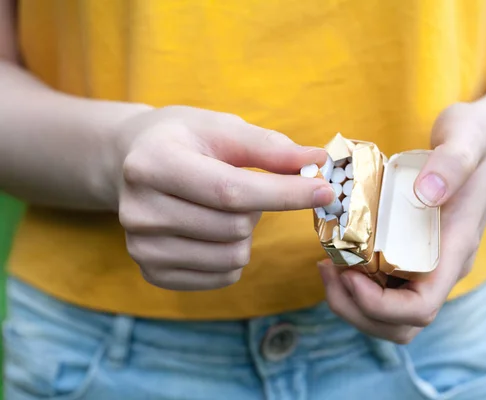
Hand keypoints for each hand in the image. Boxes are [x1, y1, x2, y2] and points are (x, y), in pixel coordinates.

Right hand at [114, 106, 334, 290]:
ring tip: (226, 207)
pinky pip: (221, 277)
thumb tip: (317, 160)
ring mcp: (140, 246)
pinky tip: (216, 230)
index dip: (284, 193)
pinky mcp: (151, 271)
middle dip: (259, 208)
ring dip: (246, 233)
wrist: (135, 162)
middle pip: (234, 226)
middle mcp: (138, 210)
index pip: (230, 191)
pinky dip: (234, 256)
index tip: (325, 190)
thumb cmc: (186, 140)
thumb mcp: (223, 129)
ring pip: (231, 256)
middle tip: (245, 187)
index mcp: (152, 164)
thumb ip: (269, 147)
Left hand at [318, 103, 485, 342]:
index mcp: (454, 251)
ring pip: (389, 315)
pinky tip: (336, 253)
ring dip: (351, 302)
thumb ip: (452, 163)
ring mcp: (426, 264)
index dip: (379, 305)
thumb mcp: (467, 138)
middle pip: (400, 324)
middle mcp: (441, 267)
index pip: (421, 308)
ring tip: (327, 266)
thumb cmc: (478, 139)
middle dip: (356, 310)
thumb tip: (426, 192)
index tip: (348, 273)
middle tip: (327, 271)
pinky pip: (382, 288)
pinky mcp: (411, 254)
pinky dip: (354, 284)